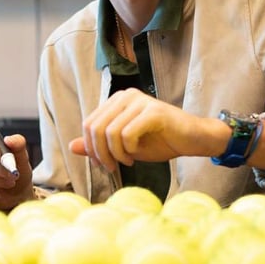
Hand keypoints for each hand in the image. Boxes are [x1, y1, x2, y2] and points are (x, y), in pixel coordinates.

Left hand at [69, 89, 225, 171]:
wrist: (192, 140)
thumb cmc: (160, 141)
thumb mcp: (124, 147)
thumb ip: (99, 145)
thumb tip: (72, 146)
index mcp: (116, 101)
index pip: (89, 123)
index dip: (91, 148)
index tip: (104, 164)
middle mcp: (126, 96)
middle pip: (95, 127)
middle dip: (100, 153)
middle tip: (113, 167)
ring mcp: (140, 101)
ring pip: (110, 132)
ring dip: (115, 154)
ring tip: (127, 161)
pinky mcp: (153, 111)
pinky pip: (127, 133)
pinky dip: (128, 149)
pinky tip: (136, 155)